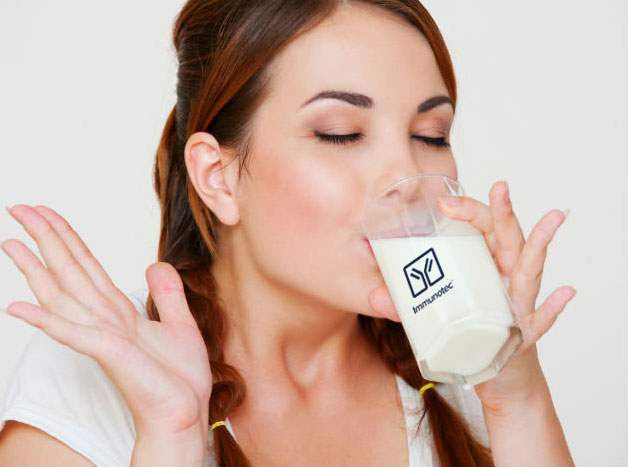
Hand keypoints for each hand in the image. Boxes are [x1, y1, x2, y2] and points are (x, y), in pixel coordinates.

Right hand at [1, 205, 211, 438]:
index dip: (67, 238)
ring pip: (62, 294)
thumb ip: (167, 293)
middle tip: (18, 208)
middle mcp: (104, 319)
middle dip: (45, 238)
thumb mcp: (180, 324)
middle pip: (68, 270)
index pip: (87, 266)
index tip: (47, 212)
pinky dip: (46, 319)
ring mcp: (102, 336)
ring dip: (35, 268)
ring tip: (10, 243)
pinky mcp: (108, 353)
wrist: (184, 413)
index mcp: (118, 311)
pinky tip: (17, 307)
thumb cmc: (178, 378)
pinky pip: (72, 333)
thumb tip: (155, 264)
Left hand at [367, 181, 575, 411]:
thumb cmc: (467, 335)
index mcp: (483, 266)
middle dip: (502, 212)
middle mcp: (504, 278)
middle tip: (499, 187)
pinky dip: (553, 307)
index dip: (468, 211)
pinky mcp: (524, 334)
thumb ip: (405, 304)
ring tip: (553, 217)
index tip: (444, 202)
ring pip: (530, 269)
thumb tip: (375, 296)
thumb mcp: (432, 314)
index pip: (479, 230)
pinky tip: (565, 292)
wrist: (495, 375)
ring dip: (541, 243)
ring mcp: (518, 303)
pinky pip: (542, 319)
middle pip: (506, 239)